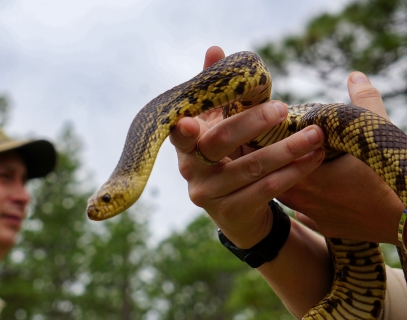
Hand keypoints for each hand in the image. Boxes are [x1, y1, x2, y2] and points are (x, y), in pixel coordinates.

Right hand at [170, 46, 325, 248]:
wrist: (236, 212)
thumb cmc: (226, 159)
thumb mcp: (217, 126)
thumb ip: (215, 93)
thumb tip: (214, 49)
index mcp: (186, 146)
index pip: (179, 134)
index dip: (184, 128)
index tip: (192, 120)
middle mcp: (191, 170)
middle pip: (219, 143)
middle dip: (252, 123)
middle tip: (282, 109)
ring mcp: (209, 194)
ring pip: (251, 168)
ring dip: (287, 150)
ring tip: (316, 135)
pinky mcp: (231, 214)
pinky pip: (267, 189)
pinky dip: (293, 171)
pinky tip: (314, 158)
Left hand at [278, 72, 404, 244]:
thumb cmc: (391, 176)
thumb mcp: (377, 132)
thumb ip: (364, 100)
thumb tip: (354, 75)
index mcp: (308, 175)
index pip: (271, 156)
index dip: (264, 143)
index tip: (257, 132)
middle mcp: (305, 199)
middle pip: (275, 176)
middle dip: (271, 161)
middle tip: (265, 146)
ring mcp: (316, 216)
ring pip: (287, 195)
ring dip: (285, 179)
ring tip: (283, 164)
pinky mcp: (329, 228)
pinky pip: (305, 214)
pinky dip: (303, 201)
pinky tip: (306, 193)